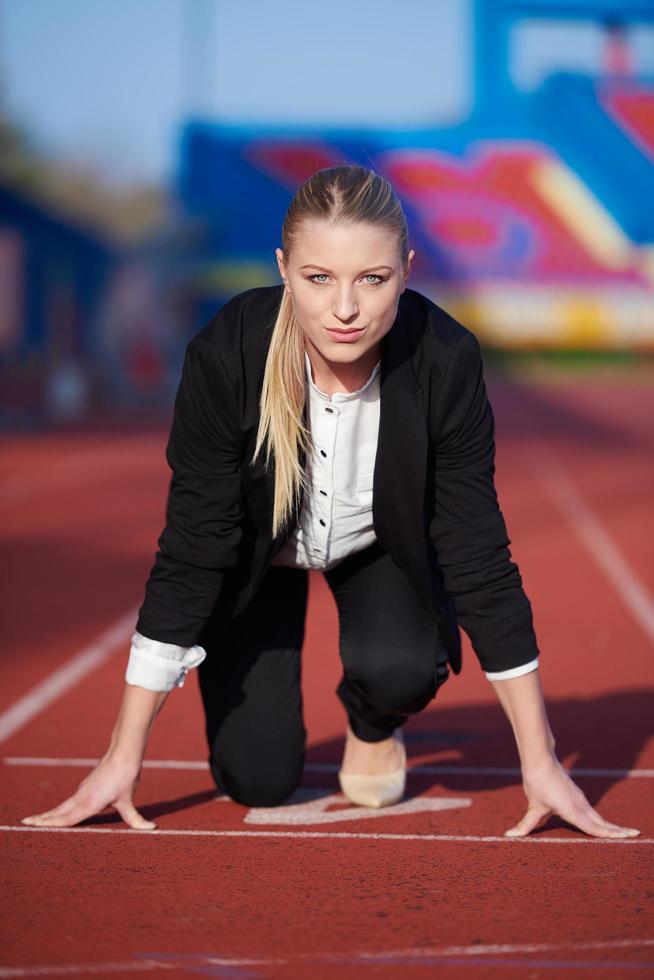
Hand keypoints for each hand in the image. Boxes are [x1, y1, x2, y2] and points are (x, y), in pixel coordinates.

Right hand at [21, 751, 155, 830]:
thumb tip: (152, 829)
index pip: (67, 819)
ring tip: (36, 819)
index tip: (35, 826)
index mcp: (89, 803)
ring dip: (50, 813)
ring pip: (63, 805)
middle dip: (42, 818)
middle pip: (58, 812)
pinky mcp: (87, 785)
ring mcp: (83, 790)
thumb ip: (136, 819)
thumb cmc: (126, 777)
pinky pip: (70, 800)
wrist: (124, 753)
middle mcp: (82, 797)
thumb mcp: (129, 801)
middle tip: (26, 823)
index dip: (51, 824)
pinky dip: (61, 807)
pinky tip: (60, 811)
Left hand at [505, 755, 640, 838]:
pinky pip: (591, 811)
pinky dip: (600, 819)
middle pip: (602, 822)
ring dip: (610, 825)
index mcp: (573, 810)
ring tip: (623, 833)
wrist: (539, 759)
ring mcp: (579, 799)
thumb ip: (525, 825)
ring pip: (598, 816)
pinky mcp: (576, 795)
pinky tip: (602, 824)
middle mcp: (580, 805)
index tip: (626, 837)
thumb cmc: (537, 782)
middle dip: (618, 830)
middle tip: (635, 835)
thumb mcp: (533, 806)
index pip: (594, 827)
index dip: (610, 835)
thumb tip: (509, 836)